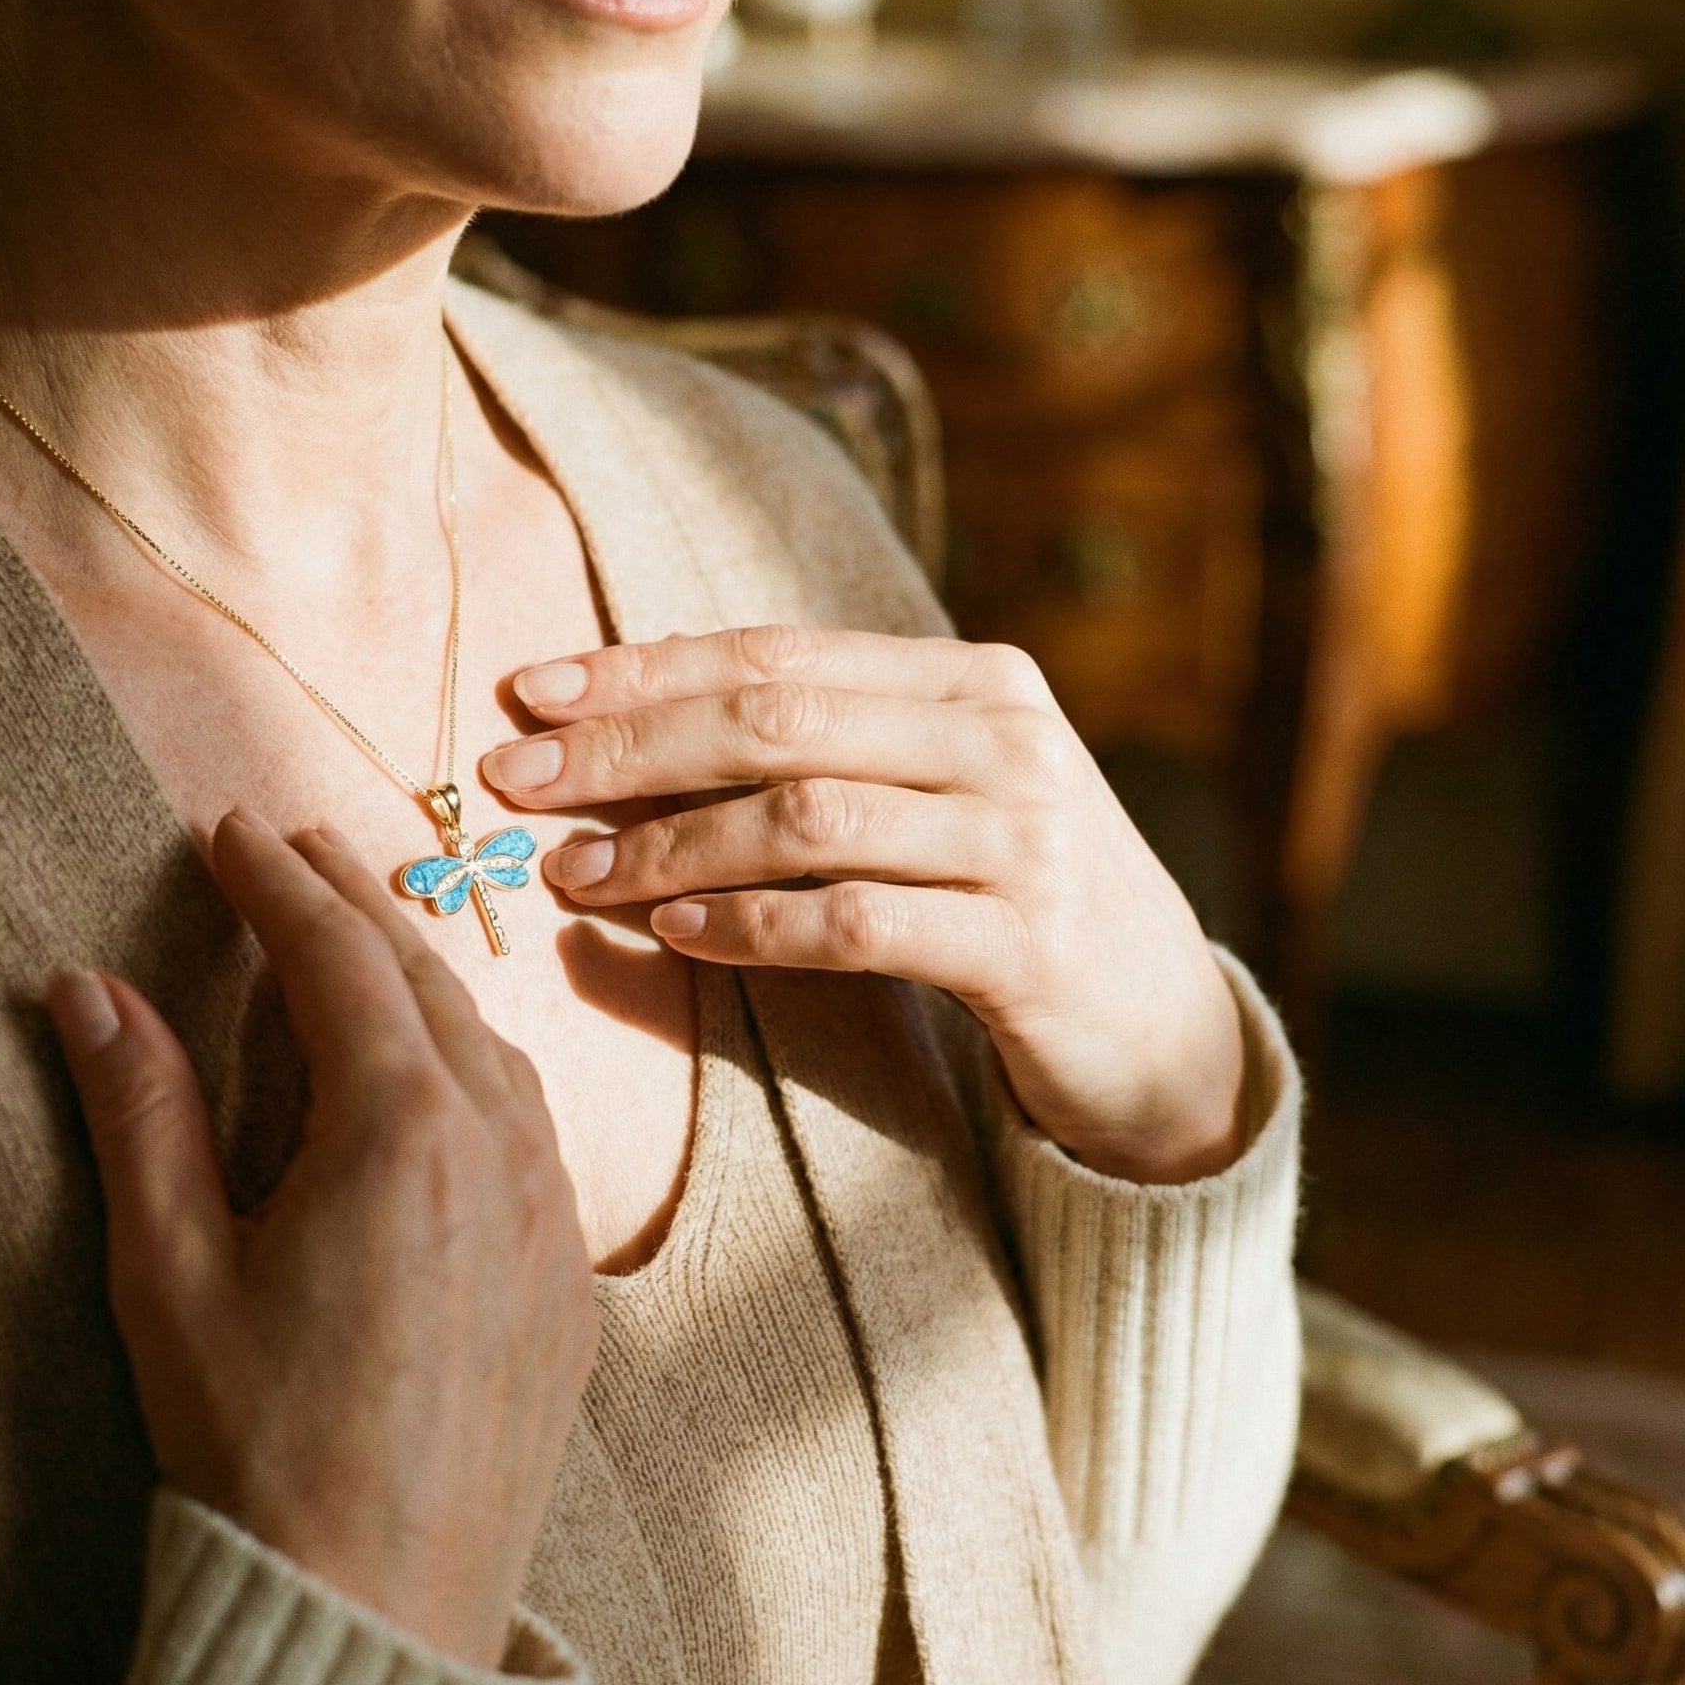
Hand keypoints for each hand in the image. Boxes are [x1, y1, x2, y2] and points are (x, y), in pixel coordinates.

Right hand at [48, 811, 595, 1670]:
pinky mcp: (571, 1278)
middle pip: (424, 982)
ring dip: (422, 981)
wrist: (381, 1610)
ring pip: (490, 1048)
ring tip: (363, 939)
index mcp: (402, 1129)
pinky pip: (531, 1128)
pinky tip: (442, 1077)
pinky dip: (475, 1069)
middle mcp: (501, 1148)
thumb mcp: (173, 1272)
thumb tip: (89, 991)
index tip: (235, 828)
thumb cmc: (260, 1447)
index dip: (279, 882)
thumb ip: (143, 1114)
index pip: (337, 959)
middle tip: (294, 848)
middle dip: (353, 904)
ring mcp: (551, 1211)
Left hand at [486, 629, 1246, 1183]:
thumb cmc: (1017, 902)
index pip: (782, 654)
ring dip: (668, 845)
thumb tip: (634, 730)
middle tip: (514, 776)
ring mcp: (1027, 839)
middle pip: (779, 720)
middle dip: (629, 745)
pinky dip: (751, 925)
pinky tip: (675, 936)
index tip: (533, 691)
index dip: (648, 669)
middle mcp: (1008, 740)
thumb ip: (836, 751)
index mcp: (980, 681)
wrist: (1170, 1031)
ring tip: (572, 871)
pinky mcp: (1029, 944)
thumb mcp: (946, 797)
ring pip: (806, 817)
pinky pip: (857, 921)